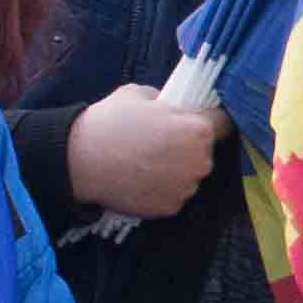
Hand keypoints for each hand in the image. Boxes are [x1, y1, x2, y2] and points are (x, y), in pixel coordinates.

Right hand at [66, 85, 225, 220]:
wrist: (80, 161)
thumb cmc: (111, 121)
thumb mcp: (140, 94)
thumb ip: (166, 102)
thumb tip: (171, 108)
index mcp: (199, 130)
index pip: (222, 123)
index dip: (207, 120)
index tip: (195, 120)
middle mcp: (200, 161)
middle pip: (204, 151)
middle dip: (188, 146)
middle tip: (160, 142)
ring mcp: (186, 187)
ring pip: (189, 175)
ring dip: (176, 169)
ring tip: (146, 162)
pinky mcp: (170, 208)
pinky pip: (173, 193)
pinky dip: (162, 188)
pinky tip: (140, 178)